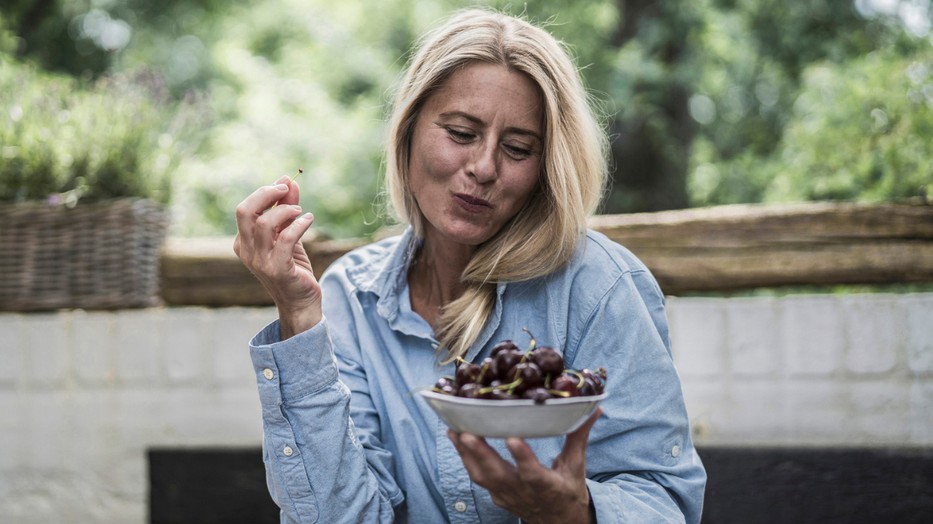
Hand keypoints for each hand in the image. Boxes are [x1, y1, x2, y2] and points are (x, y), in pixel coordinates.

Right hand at [234, 175, 321, 338]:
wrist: (301, 302)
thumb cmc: (293, 267)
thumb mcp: (288, 234)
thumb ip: (286, 209)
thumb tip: (289, 182)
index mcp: (244, 242)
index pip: (246, 209)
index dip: (265, 192)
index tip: (285, 182)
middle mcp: (246, 251)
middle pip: (245, 212)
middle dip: (266, 194)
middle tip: (287, 188)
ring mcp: (260, 262)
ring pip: (265, 224)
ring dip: (286, 211)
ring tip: (301, 212)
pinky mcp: (278, 270)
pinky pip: (285, 240)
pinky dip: (299, 225)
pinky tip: (308, 220)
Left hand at [448, 409, 600, 523]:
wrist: (558, 522)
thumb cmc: (568, 490)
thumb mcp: (577, 466)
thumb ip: (579, 436)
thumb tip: (594, 407)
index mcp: (547, 487)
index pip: (533, 474)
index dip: (522, 458)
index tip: (512, 438)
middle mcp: (523, 493)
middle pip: (498, 475)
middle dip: (480, 453)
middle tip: (466, 431)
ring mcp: (506, 495)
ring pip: (481, 476)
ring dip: (466, 453)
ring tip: (454, 428)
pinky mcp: (495, 494)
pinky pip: (477, 476)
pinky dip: (465, 457)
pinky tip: (456, 437)